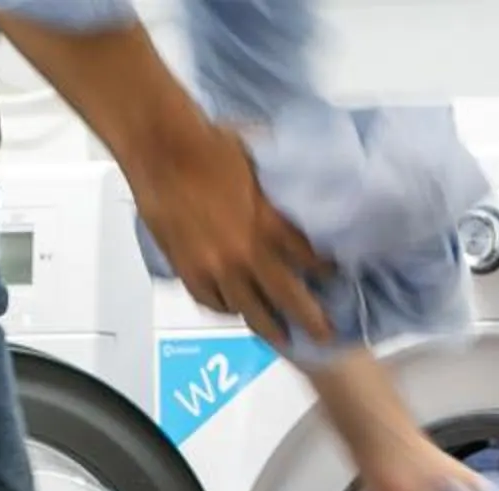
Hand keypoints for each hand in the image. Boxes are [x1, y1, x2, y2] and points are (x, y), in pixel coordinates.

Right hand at [129, 120, 331, 348]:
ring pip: (249, 311)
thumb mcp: (262, 166)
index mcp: (269, 223)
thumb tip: (299, 195)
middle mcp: (246, 253)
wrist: (164, 149)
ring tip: (282, 336)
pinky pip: (213, 304)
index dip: (326, 272)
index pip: (310, 259)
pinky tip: (236, 309)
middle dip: (311, 320)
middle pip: (288, 298)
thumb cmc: (211, 146)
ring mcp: (215, 268)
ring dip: (269, 326)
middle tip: (324, 334)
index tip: (335, 278)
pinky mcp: (188, 272)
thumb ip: (280, 193)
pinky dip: (227, 309)